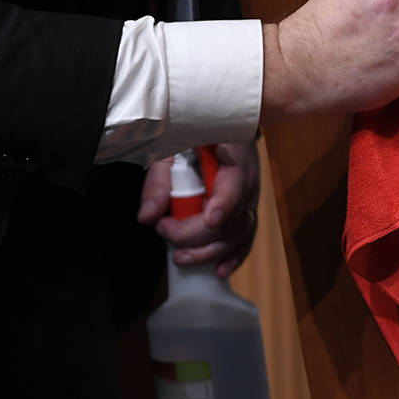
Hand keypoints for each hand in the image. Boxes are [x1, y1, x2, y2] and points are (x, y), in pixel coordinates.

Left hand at [137, 142, 261, 278]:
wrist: (222, 128)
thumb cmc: (197, 132)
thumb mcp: (171, 146)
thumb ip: (159, 181)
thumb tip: (148, 218)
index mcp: (234, 156)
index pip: (236, 184)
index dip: (224, 205)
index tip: (208, 221)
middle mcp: (249, 181)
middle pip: (232, 218)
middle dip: (197, 234)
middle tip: (164, 231)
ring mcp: (250, 198)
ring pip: (239, 234)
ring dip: (211, 252)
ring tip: (182, 258)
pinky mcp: (247, 212)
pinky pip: (246, 238)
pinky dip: (234, 256)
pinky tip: (218, 270)